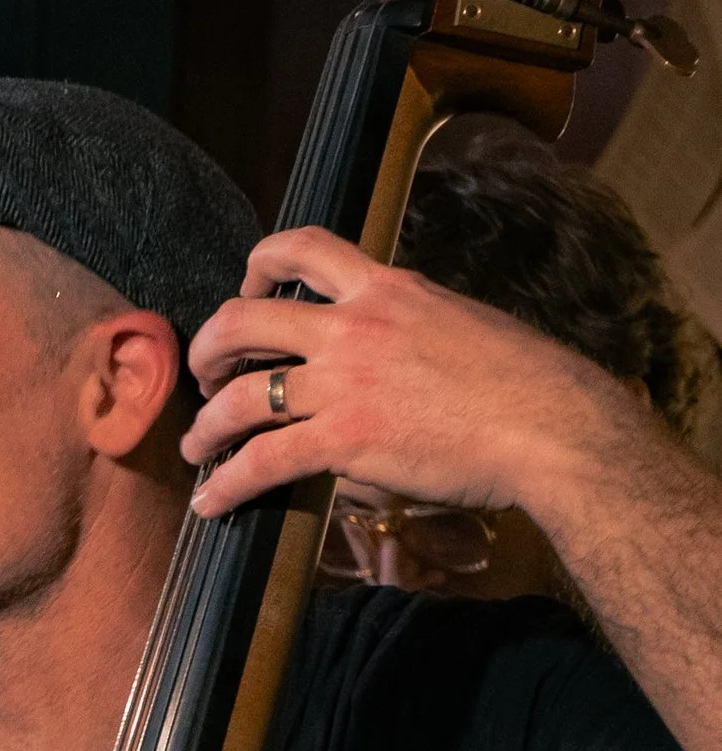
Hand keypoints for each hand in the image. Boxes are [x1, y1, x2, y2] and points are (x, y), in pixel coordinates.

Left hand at [182, 225, 647, 522]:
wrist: (553, 425)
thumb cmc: (526, 383)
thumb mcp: (460, 323)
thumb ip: (409, 327)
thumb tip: (388, 352)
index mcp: (387, 288)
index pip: (305, 247)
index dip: (259, 263)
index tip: (249, 289)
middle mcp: (354, 326)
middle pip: (244, 318)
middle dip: (208, 347)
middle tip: (204, 373)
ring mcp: (344, 381)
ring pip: (239, 395)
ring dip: (205, 425)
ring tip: (197, 447)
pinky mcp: (343, 437)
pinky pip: (260, 460)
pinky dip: (226, 485)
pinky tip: (211, 502)